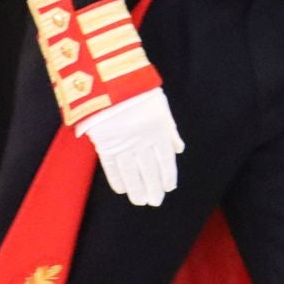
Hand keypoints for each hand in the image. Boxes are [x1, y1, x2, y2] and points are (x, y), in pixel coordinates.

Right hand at [76, 88, 182, 206]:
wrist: (110, 82)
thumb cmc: (139, 92)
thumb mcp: (161, 107)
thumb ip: (170, 130)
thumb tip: (179, 149)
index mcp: (158, 131)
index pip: (165, 160)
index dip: (167, 176)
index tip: (168, 188)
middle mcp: (142, 141)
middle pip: (149, 170)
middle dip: (153, 188)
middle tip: (155, 202)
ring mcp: (123, 144)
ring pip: (131, 173)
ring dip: (136, 189)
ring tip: (140, 201)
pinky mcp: (105, 144)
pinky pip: (112, 167)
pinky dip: (117, 180)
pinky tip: (122, 190)